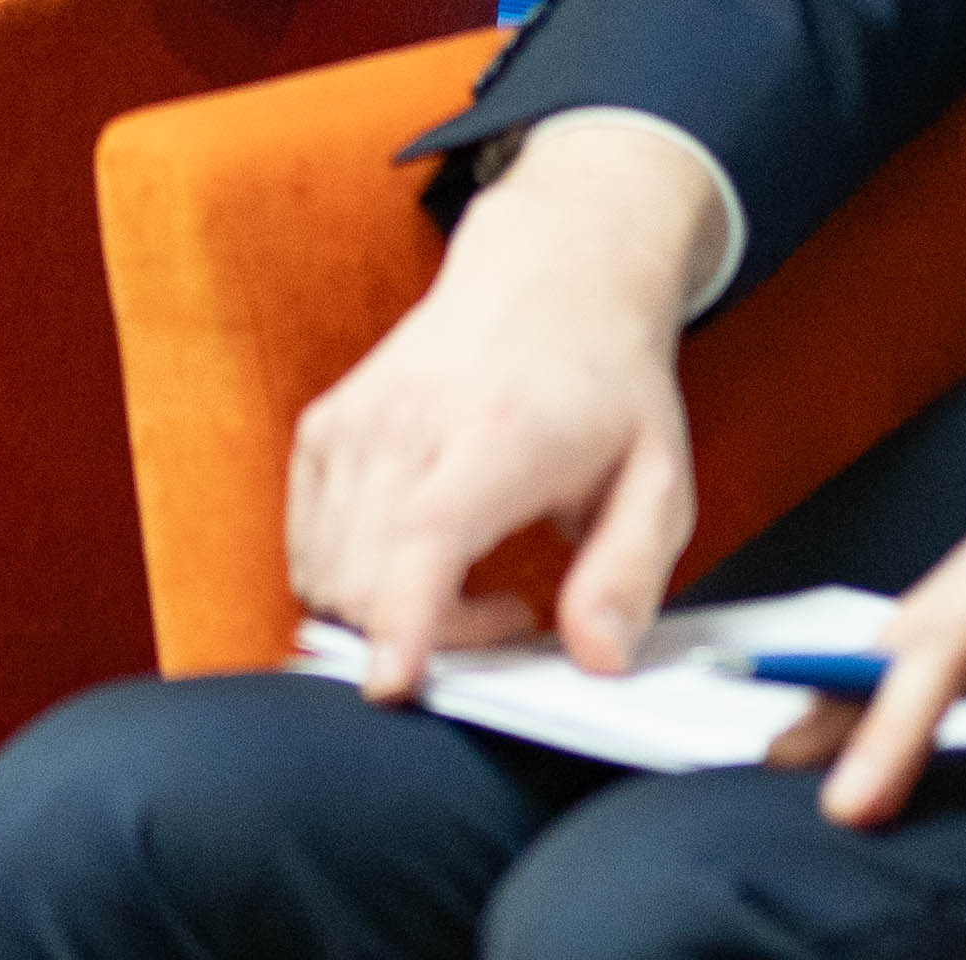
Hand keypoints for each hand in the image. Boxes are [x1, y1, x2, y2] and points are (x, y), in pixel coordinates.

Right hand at [291, 114, 722, 696]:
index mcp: (496, 434)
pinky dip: (345, 580)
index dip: (403, 620)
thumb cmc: (606, 386)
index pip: (425, 536)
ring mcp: (352, 420)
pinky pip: (305, 542)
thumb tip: (595, 661)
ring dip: (383, 615)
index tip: (391, 685)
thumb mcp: (660, 482)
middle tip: (507, 617)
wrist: (543, 280)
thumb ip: (629, 576)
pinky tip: (413, 561)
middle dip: (422, 641)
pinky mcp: (321, 428)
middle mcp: (407, 422)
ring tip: (465, 585)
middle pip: (364, 574)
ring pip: (323, 568)